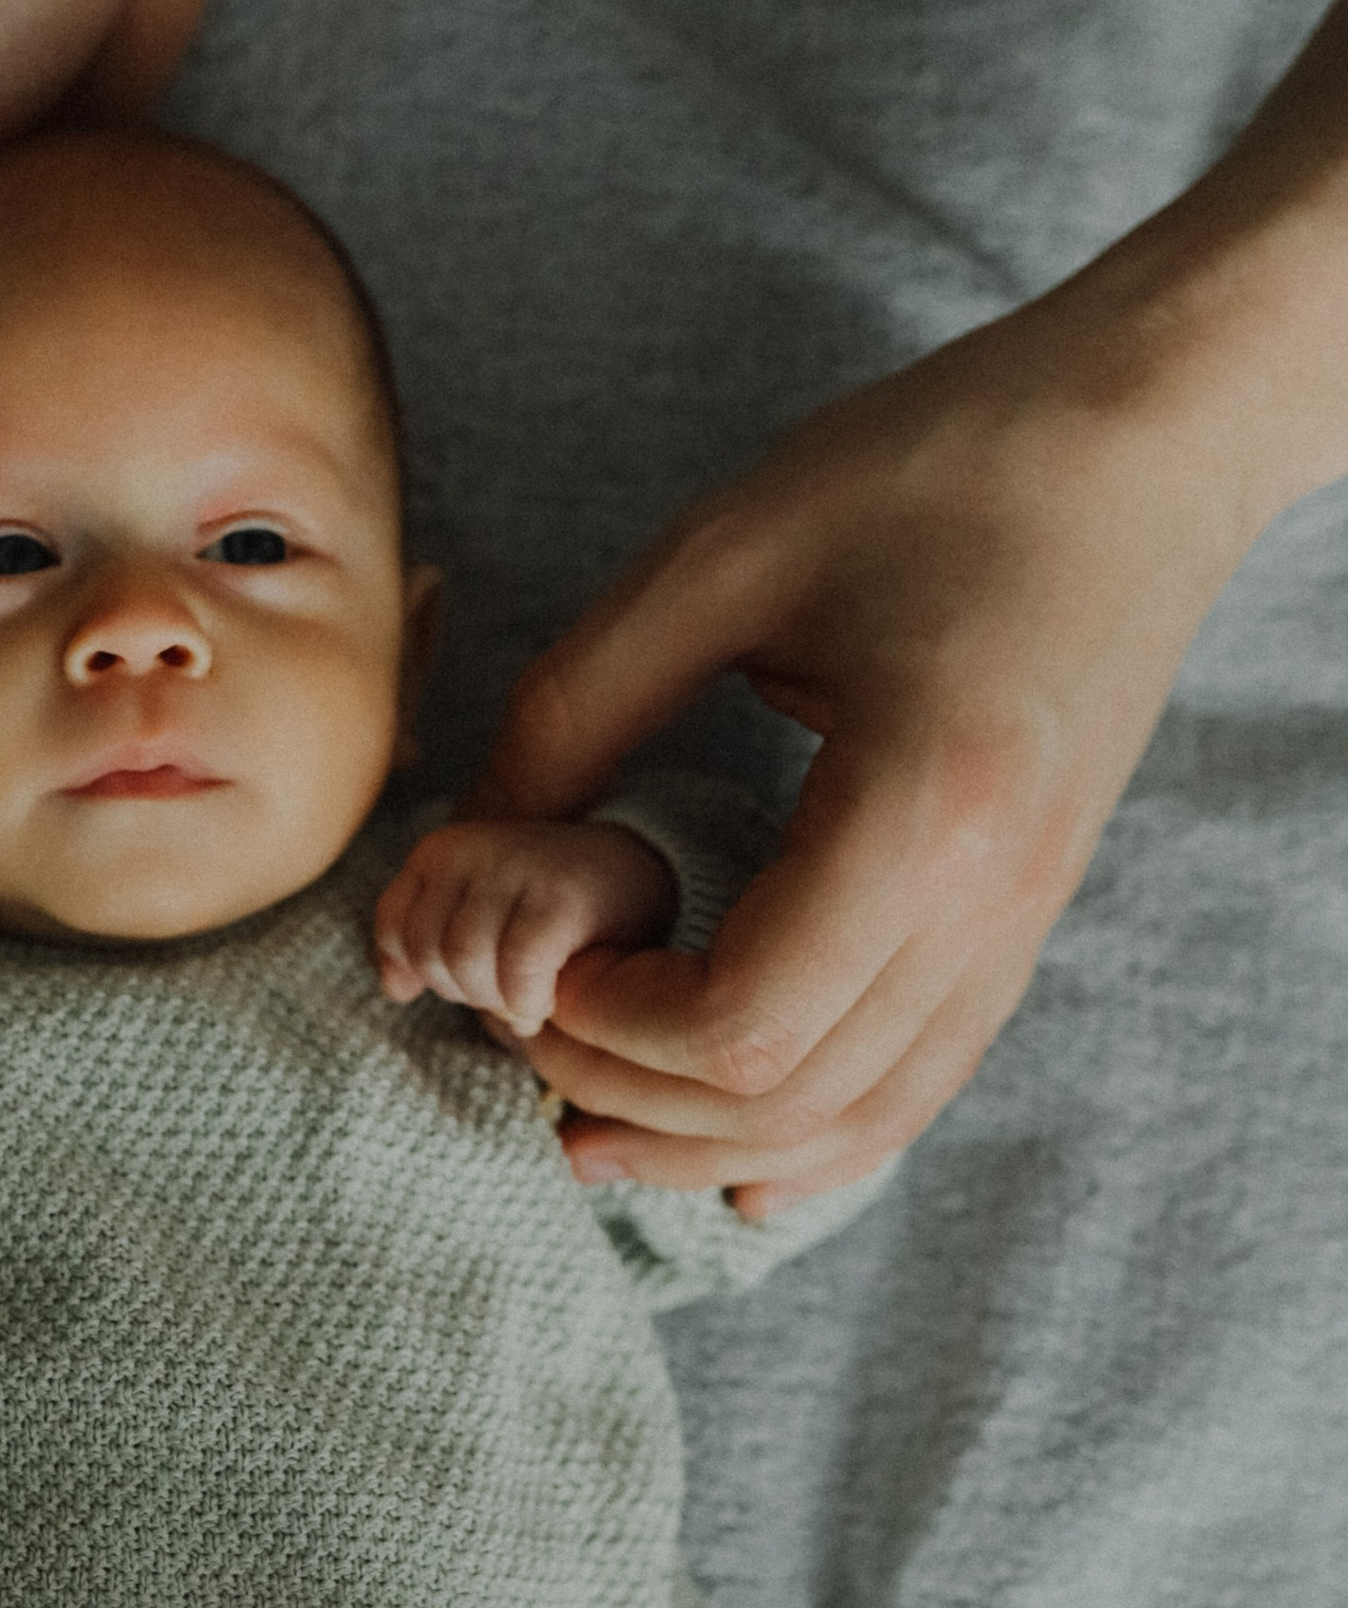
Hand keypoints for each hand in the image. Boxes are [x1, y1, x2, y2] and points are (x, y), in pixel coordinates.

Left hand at [373, 817, 673, 1039]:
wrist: (635, 874)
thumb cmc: (546, 908)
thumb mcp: (474, 915)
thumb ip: (424, 945)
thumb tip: (395, 991)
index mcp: (438, 852)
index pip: (395, 933)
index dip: (427, 973)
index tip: (470, 978)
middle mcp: (468, 850)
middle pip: (429, 955)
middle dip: (466, 991)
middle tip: (507, 990)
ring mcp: (513, 867)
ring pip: (466, 966)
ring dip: (497, 1001)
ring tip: (527, 996)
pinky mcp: (559, 896)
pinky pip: (517, 972)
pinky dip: (529, 1002)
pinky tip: (548, 1002)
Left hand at [489, 279, 1276, 1210]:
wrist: (1138, 443)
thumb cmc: (934, 465)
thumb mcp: (720, 556)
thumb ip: (577, 704)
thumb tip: (468, 838)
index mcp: (921, 808)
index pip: (744, 1022)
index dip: (609, 1031)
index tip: (530, 969)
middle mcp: (991, 899)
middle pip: (789, 1096)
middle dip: (629, 1094)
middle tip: (520, 1039)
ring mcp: (1023, 922)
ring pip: (858, 1117)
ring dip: (707, 1141)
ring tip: (582, 1125)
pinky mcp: (1026, 919)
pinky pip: (922, 1082)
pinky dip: (819, 1138)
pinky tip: (733, 1164)